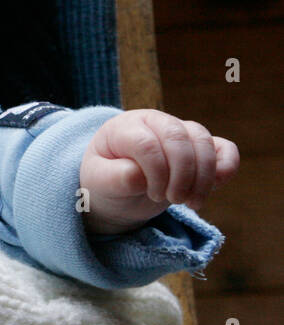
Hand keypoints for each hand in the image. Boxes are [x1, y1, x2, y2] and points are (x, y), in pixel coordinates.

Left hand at [79, 110, 239, 234]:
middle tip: (175, 200)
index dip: (157, 173)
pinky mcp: (199, 147)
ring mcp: (180, 131)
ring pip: (204, 142)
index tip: (155, 195)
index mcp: (125, 127)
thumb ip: (114, 178)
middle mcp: (155, 122)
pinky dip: (226, 167)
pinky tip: (215, 187)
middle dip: (183, 174)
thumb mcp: (98, 183)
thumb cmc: (105, 181)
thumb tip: (138, 176)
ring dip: (204, 176)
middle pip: (180, 138)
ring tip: (191, 203)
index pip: (147, 144)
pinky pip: (224, 148)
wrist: (118, 188)